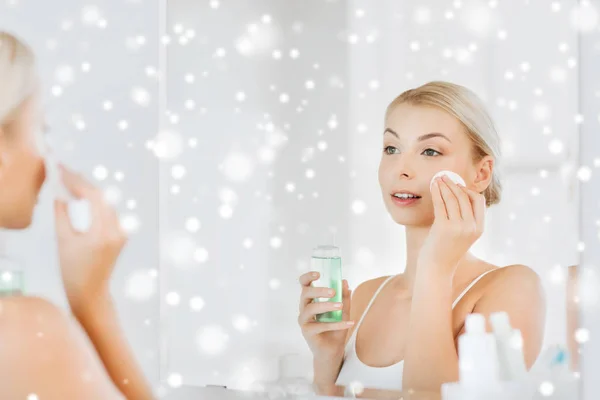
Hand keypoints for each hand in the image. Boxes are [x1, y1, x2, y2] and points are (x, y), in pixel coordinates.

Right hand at [54, 165, 126, 309]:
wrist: (90, 291)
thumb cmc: (74, 270)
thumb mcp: (64, 240)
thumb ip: (62, 215)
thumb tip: (60, 195)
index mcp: (103, 233)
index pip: (93, 197)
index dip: (77, 181)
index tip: (62, 171)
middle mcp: (118, 230)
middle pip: (102, 197)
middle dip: (82, 183)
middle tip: (64, 171)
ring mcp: (122, 232)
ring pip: (106, 202)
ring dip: (89, 190)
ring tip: (70, 180)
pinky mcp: (121, 233)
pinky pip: (109, 211)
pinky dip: (96, 201)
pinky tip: (83, 195)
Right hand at [298, 272, 353, 359]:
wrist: (333, 351)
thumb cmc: (335, 330)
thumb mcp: (343, 312)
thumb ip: (344, 298)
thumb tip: (345, 282)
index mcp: (311, 300)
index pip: (304, 285)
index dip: (308, 277)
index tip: (318, 274)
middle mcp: (304, 308)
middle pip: (306, 293)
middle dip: (319, 290)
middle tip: (333, 292)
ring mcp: (304, 320)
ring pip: (311, 308)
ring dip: (327, 306)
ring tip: (340, 306)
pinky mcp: (307, 332)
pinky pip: (321, 325)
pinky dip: (337, 324)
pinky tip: (350, 323)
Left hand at [418, 175, 485, 274]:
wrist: (436, 269)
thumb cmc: (446, 251)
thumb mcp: (462, 235)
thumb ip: (464, 219)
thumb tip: (457, 196)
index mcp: (479, 228)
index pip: (479, 201)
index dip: (468, 190)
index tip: (456, 185)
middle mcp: (471, 227)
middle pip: (465, 196)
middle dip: (454, 184)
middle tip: (444, 176)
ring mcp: (458, 227)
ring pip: (452, 198)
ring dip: (444, 185)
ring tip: (437, 179)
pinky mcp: (443, 227)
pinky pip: (440, 204)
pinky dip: (436, 192)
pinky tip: (433, 187)